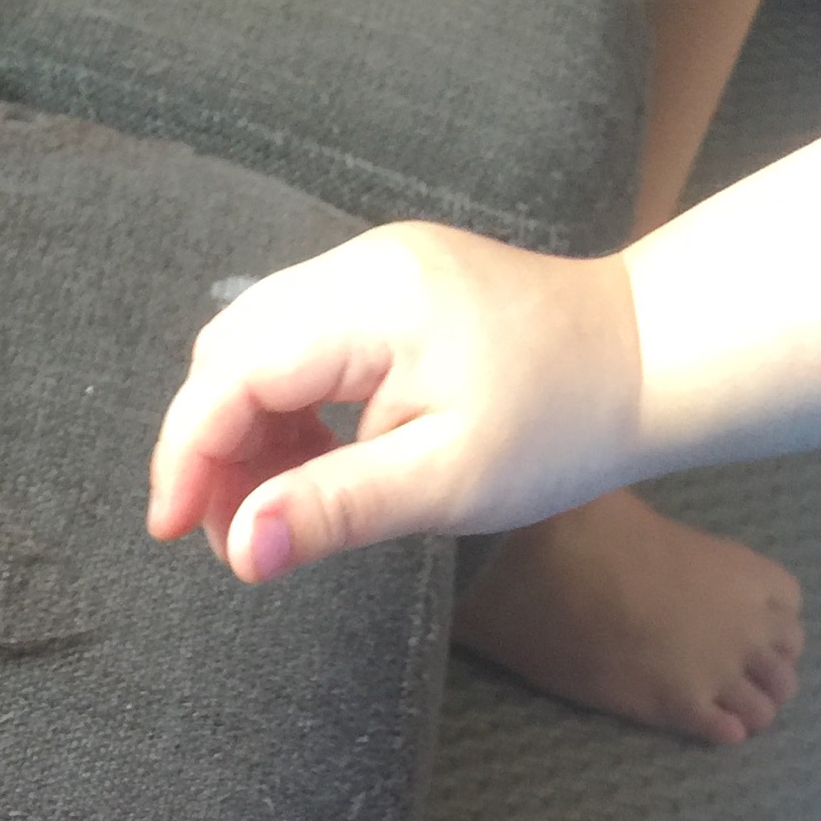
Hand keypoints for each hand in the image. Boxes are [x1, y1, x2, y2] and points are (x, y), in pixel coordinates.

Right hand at [147, 223, 640, 583]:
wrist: (647, 360)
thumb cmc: (560, 422)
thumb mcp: (445, 482)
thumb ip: (335, 511)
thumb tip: (242, 551)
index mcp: (371, 304)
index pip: (233, 372)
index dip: (188, 455)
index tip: (174, 533)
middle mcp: (360, 269)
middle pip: (229, 352)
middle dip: (208, 447)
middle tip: (227, 536)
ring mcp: (373, 275)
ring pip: (255, 349)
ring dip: (243, 435)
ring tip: (273, 513)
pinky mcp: (387, 295)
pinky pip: (297, 348)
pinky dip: (282, 415)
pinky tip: (309, 471)